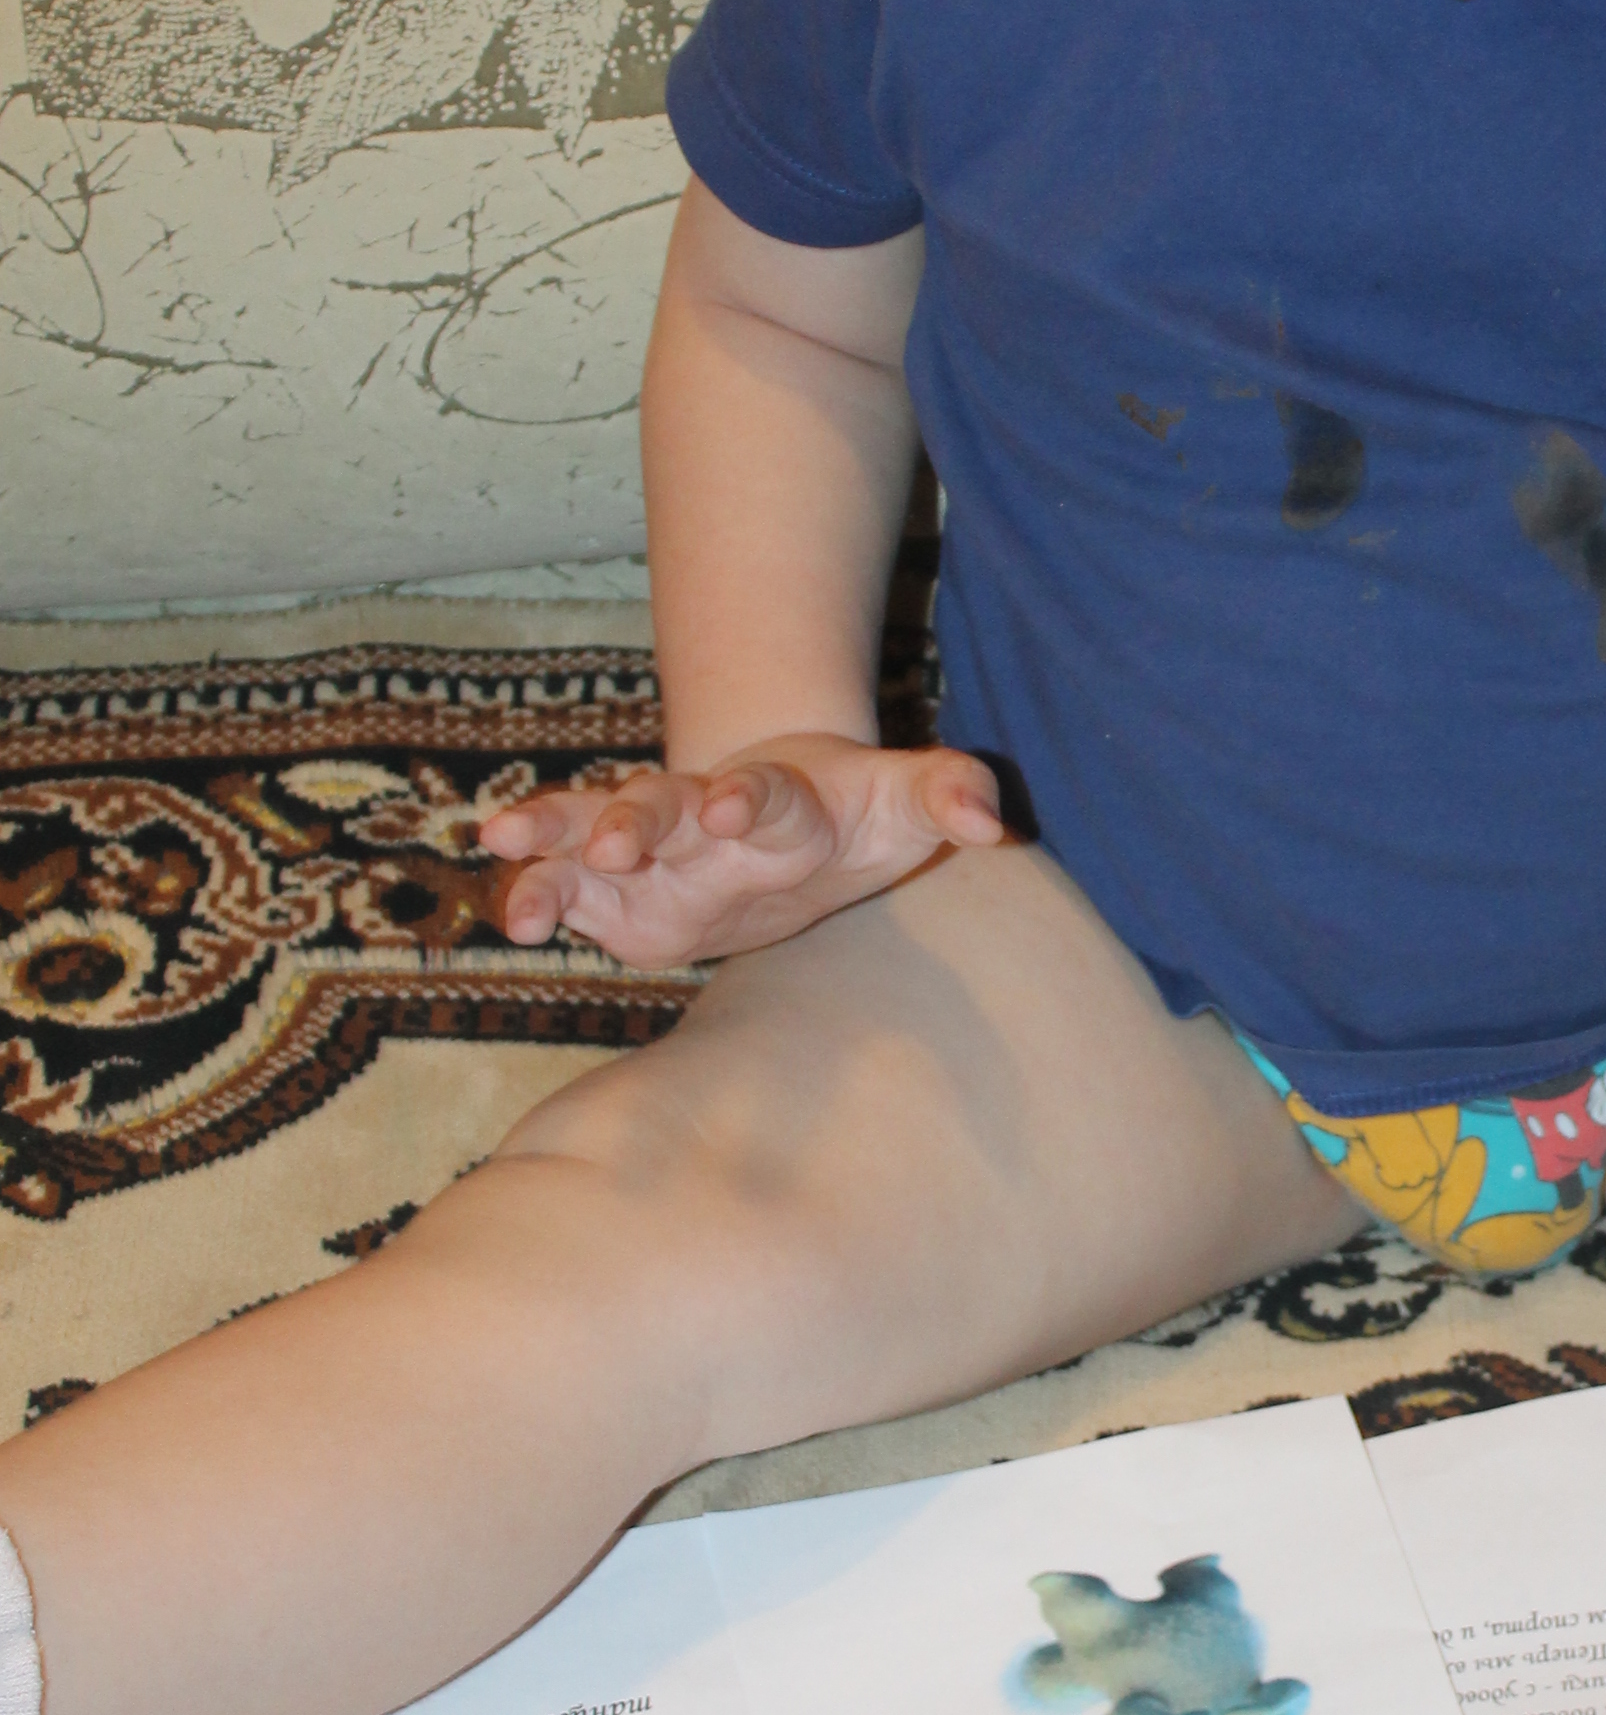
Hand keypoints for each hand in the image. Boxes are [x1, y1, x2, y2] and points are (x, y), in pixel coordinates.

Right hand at [479, 733, 1002, 964]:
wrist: (786, 815)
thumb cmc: (852, 812)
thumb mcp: (905, 804)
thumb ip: (948, 797)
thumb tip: (992, 819)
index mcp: (774, 797)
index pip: (762, 792)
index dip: (748, 795)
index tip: (732, 803)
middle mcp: (697, 814)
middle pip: (658, 803)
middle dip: (633, 816)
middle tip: (612, 839)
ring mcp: (647, 848)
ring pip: (586, 830)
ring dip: (550, 834)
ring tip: (503, 842)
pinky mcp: (612, 892)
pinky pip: (564, 888)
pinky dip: (535, 896)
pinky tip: (513, 922)